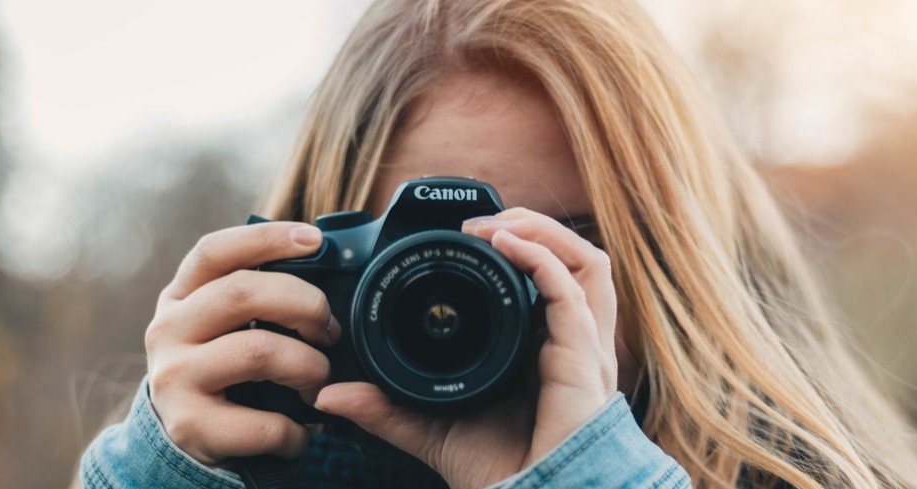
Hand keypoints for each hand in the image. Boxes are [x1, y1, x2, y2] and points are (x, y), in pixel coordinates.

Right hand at [144, 222, 341, 465]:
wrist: (183, 438)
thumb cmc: (224, 367)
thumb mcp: (227, 323)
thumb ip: (260, 292)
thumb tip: (326, 260)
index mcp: (181, 295)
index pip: (215, 251)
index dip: (267, 238)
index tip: (315, 240)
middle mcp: (168, 330)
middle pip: (243, 292)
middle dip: (306, 305)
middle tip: (331, 332)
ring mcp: (174, 378)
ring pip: (259, 351)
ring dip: (309, 368)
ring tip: (318, 382)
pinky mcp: (190, 426)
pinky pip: (264, 423)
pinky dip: (296, 431)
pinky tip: (299, 433)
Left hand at [315, 207, 617, 488]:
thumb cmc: (498, 470)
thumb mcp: (428, 427)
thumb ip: (385, 407)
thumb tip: (328, 394)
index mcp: (545, 349)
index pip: (549, 284)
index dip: (520, 251)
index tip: (464, 238)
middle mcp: (571, 341)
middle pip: (577, 260)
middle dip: (534, 227)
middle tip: (479, 223)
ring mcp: (584, 346)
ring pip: (588, 261)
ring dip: (543, 230)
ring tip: (496, 223)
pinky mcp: (584, 354)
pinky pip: (572, 288)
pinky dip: (540, 255)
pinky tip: (505, 243)